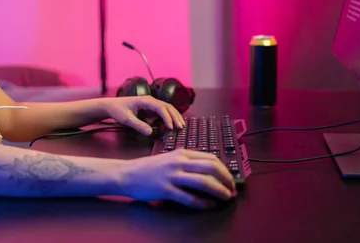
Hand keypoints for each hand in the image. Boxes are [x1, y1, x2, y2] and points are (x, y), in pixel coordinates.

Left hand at [101, 95, 184, 134]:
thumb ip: (138, 125)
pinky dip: (168, 119)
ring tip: (180, 126)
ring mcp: (151, 105)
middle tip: (180, 127)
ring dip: (174, 117)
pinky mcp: (150, 109)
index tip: (170, 127)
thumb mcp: (126, 119)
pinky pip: (162, 113)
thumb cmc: (118, 110)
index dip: (167, 117)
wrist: (112, 106)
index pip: (161, 108)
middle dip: (175, 117)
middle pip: (167, 107)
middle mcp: (150, 101)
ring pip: (167, 109)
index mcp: (145, 101)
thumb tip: (151, 132)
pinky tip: (170, 126)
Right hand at [119, 149, 235, 208]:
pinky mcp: (166, 190)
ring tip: (225, 198)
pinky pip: (189, 198)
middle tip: (232, 189)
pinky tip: (208, 206)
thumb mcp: (170, 158)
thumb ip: (187, 162)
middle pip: (211, 168)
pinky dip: (203, 203)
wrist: (127, 174)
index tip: (230, 179)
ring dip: (219, 191)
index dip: (224, 169)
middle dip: (226, 180)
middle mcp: (179, 162)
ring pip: (203, 182)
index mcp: (182, 153)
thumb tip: (209, 172)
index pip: (211, 158)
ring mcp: (172, 176)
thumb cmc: (149, 168)